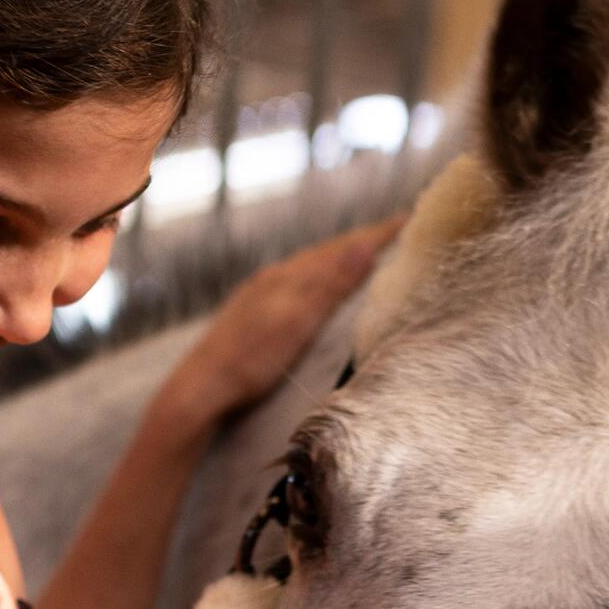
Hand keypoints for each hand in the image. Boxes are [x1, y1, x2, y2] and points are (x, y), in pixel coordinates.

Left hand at [154, 216, 403, 435]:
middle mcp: (273, 279)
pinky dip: (318, 278)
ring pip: (309, 268)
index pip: (341, 249)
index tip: (408, 218)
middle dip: (360, 241)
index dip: (376, 235)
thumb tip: (365, 245)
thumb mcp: (297, 323)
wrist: (200, 390)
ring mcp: (260, 296)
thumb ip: (331, 286)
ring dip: (338, 259)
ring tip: (361, 255)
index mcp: (288, 277)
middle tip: (393, 231)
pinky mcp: (252, 314)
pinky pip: (296, 284)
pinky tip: (315, 290)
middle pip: (325, 253)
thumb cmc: (249, 362)